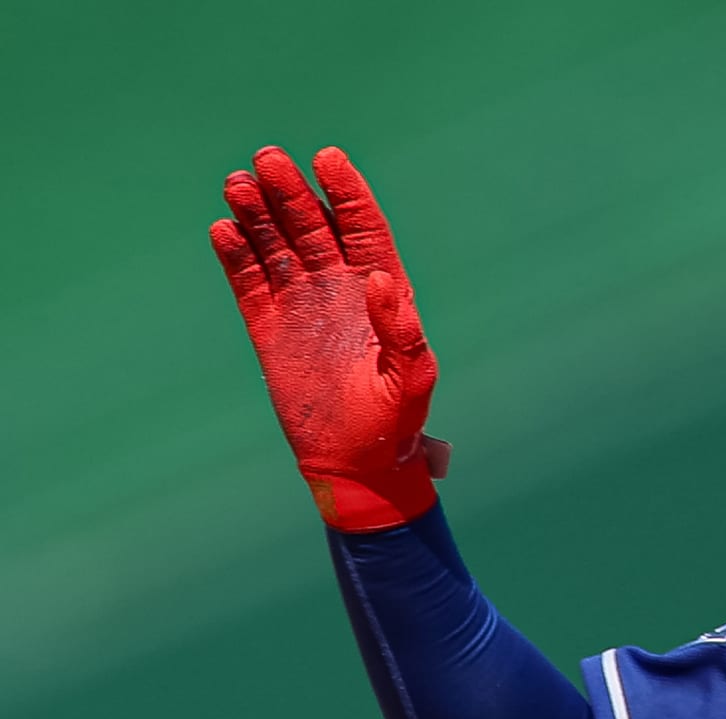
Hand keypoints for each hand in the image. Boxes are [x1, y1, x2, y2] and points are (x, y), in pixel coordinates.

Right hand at [210, 146, 444, 531]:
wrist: (355, 461)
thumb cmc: (394, 421)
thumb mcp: (410, 376)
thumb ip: (401, 329)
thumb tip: (380, 279)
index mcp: (382, 291)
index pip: (362, 226)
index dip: (346, 190)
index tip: (327, 158)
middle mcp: (339, 287)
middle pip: (311, 224)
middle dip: (291, 190)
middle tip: (267, 160)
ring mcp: (301, 303)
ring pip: (275, 244)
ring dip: (257, 212)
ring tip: (238, 184)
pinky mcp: (268, 325)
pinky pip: (248, 280)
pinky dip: (235, 254)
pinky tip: (223, 229)